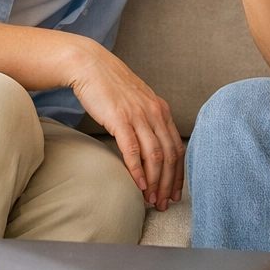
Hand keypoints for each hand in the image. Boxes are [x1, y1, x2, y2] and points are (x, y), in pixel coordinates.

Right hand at [63, 38, 183, 210]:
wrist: (90, 66)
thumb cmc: (111, 87)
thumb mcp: (137, 102)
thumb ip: (147, 120)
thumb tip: (151, 146)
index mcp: (161, 110)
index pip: (178, 147)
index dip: (179, 174)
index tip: (176, 192)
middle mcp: (155, 113)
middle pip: (170, 155)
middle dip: (169, 184)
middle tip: (165, 203)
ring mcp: (138, 116)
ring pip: (155, 155)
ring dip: (155, 182)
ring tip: (152, 200)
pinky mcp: (120, 119)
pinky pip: (133, 149)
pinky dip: (138, 170)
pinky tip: (138, 185)